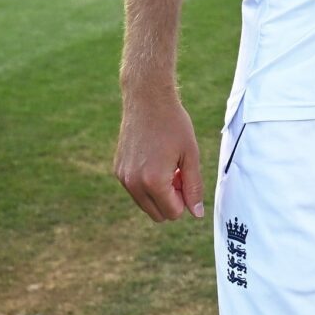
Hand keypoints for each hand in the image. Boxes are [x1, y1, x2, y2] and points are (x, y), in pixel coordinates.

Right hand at [114, 90, 203, 222]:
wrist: (147, 99)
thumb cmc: (174, 124)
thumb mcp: (191, 154)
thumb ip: (194, 186)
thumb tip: (196, 214)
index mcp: (154, 181)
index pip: (172, 213)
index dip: (184, 199)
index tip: (186, 176)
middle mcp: (134, 184)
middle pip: (157, 214)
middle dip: (172, 199)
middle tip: (178, 171)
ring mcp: (122, 178)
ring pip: (145, 204)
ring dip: (159, 192)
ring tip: (167, 164)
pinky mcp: (117, 170)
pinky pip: (135, 190)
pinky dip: (147, 183)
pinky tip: (154, 158)